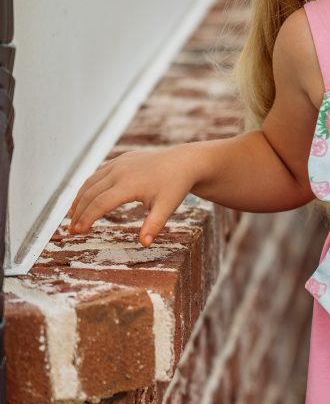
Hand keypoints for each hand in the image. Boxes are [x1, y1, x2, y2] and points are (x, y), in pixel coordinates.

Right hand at [66, 145, 203, 246]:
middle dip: (78, 212)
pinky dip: (88, 187)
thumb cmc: (176, 186)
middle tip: (71, 230)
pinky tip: (84, 198)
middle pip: (90, 193)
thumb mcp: (167, 207)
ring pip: (91, 182)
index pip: (101, 203)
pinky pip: (98, 174)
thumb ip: (154, 225)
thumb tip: (144, 244)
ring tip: (72, 217)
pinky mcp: (120, 160)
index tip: (77, 232)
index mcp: (129, 184)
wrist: (184, 162)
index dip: (87, 217)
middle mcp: (119, 171)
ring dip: (79, 199)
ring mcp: (118, 164)